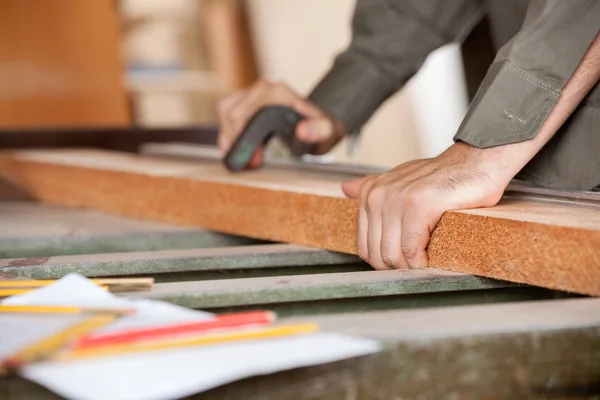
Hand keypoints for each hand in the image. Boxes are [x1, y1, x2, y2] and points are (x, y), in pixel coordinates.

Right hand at [217, 79, 346, 167]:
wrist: (321, 124)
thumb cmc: (322, 130)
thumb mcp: (326, 134)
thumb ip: (319, 131)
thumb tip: (301, 130)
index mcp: (278, 93)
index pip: (244, 113)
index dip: (242, 138)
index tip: (252, 158)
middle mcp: (264, 87)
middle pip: (231, 112)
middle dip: (236, 140)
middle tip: (251, 162)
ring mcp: (254, 90)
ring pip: (226, 111)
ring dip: (230, 135)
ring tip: (246, 155)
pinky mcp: (248, 97)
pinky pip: (227, 111)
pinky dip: (229, 131)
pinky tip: (241, 146)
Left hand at [341, 142, 511, 269]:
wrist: (476, 162)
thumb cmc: (440, 178)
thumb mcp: (401, 180)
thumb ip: (372, 186)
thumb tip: (345, 188)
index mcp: (370, 192)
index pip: (364, 246)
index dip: (384, 261)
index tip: (404, 261)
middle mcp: (378, 195)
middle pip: (377, 254)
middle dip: (397, 267)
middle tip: (417, 264)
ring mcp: (398, 198)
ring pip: (392, 254)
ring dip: (410, 266)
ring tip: (426, 260)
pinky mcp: (420, 204)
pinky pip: (411, 248)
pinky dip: (422, 260)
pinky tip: (432, 256)